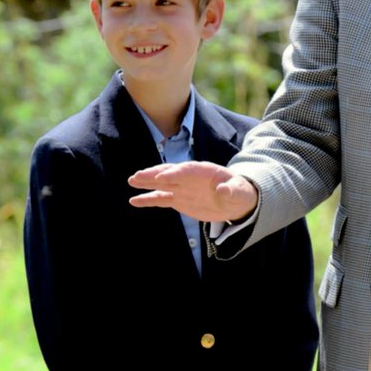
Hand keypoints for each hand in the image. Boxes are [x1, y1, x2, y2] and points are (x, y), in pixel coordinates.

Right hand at [127, 161, 258, 221]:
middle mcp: (188, 177)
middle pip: (169, 173)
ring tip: (131, 181)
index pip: (186, 170)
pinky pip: (160, 198)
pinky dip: (148, 200)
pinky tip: (134, 200)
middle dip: (154, 174)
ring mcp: (182, 188)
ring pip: (161, 184)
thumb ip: (231, 190)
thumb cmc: (238, 192)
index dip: (174, 173)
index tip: (161, 177)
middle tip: (137, 176)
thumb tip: (223, 190)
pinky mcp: (178, 199)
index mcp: (203, 171)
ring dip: (146, 183)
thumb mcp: (239, 191)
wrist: (234, 200)